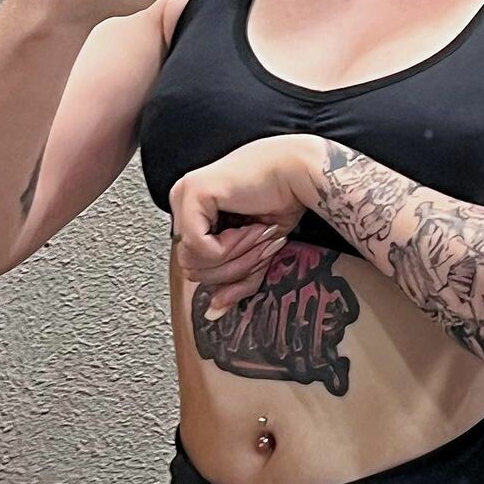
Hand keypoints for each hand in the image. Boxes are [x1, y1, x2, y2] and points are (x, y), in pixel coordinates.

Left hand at [169, 135, 316, 311]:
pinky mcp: (192, 194)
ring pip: (193, 260)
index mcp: (194, 213)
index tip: (259, 251)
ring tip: (256, 231)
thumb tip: (214, 311)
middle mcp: (183, 202)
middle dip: (233, 266)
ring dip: (235, 255)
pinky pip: (199, 246)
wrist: (300, 172)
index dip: (230, 269)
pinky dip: (230, 245)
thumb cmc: (283, 200)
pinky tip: (248, 225)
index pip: (195, 266)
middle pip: (191, 267)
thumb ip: (235, 280)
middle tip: (259, 243)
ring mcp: (184, 196)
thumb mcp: (255, 252)